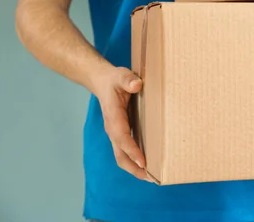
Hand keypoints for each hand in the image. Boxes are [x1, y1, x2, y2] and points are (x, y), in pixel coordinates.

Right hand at [94, 66, 149, 181]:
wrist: (102, 82)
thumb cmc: (114, 79)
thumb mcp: (122, 75)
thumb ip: (128, 80)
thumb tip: (137, 85)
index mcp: (113, 116)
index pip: (122, 137)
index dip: (132, 150)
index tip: (143, 161)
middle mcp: (113, 128)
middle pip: (120, 154)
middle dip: (134, 167)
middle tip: (151, 178)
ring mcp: (115, 133)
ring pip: (121, 156)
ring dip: (134, 168)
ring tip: (151, 177)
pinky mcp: (120, 133)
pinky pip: (125, 151)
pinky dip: (134, 160)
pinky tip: (147, 164)